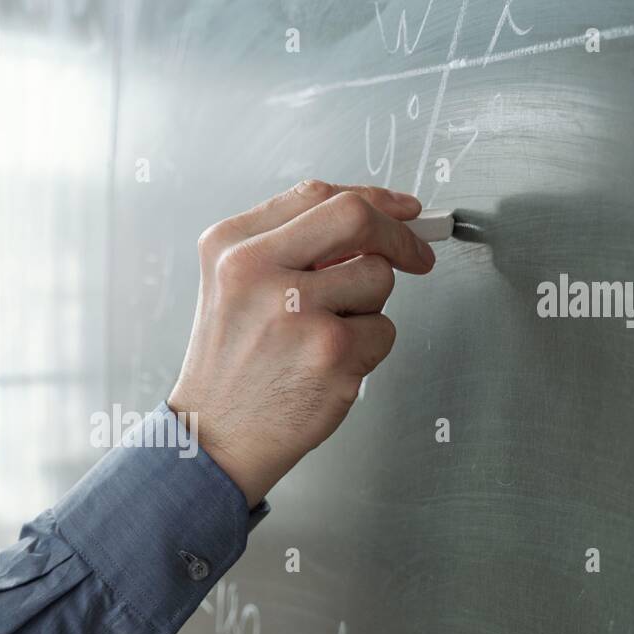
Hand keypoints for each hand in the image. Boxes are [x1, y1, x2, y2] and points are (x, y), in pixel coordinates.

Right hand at [168, 180, 435, 506]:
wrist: (215, 438)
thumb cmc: (230, 368)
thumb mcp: (231, 288)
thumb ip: (288, 247)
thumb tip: (370, 224)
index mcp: (230, 247)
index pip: (317, 195)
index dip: (373, 199)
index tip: (402, 211)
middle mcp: (256, 270)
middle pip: (355, 217)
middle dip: (400, 234)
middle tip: (417, 254)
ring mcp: (295, 309)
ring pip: (378, 277)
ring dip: (369, 307)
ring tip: (326, 336)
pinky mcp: (330, 350)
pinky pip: (383, 329)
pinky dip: (368, 350)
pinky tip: (328, 367)